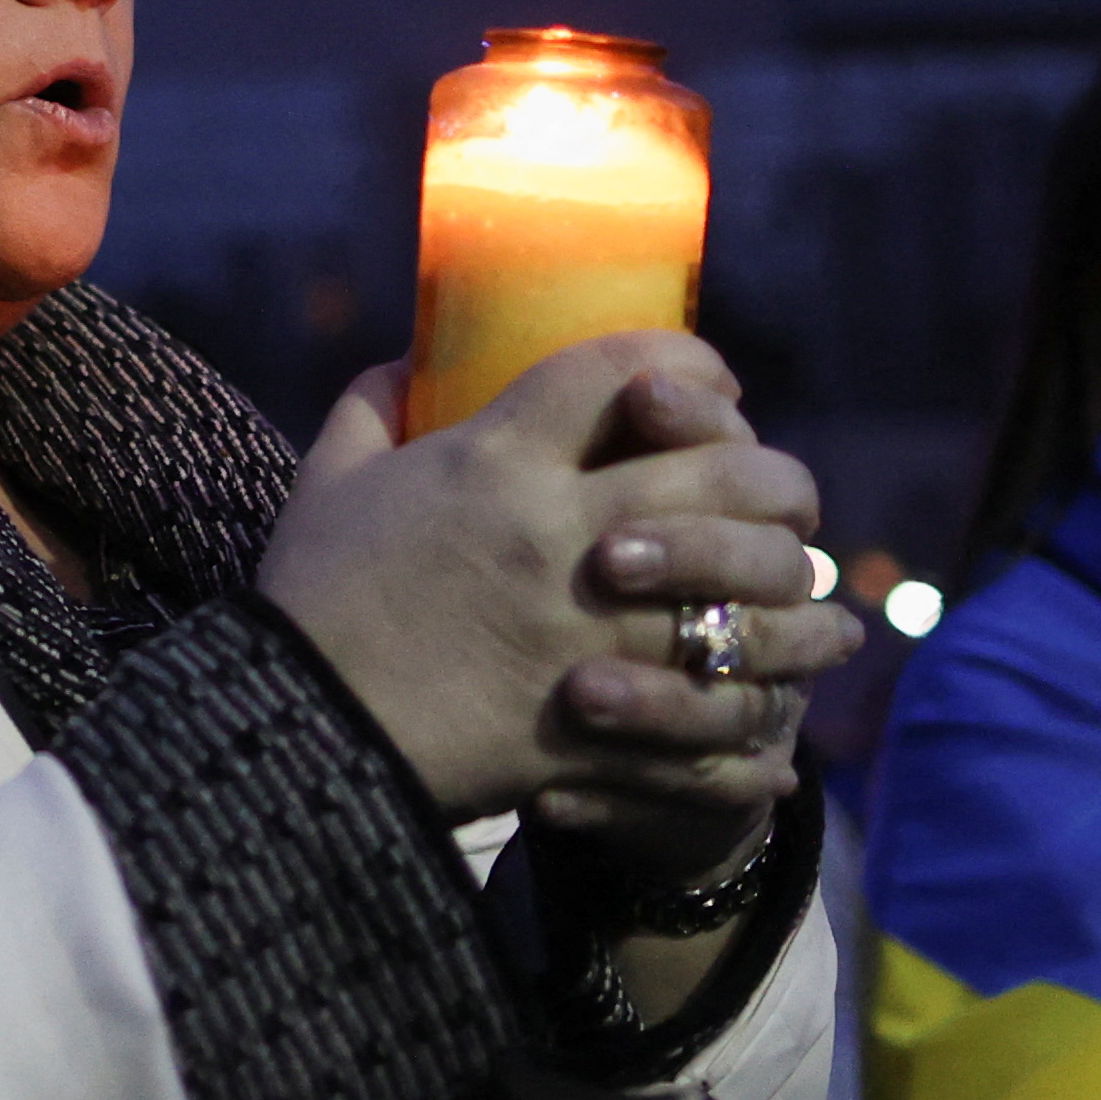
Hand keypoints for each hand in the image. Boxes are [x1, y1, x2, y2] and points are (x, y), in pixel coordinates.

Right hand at [256, 334, 860, 831]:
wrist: (297, 741)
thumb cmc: (309, 603)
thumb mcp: (326, 485)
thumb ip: (369, 409)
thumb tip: (404, 358)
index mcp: (497, 462)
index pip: (627, 370)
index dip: (686, 362)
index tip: (708, 381)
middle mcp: (565, 537)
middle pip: (723, 471)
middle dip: (771, 472)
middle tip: (777, 490)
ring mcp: (595, 634)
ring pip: (747, 589)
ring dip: (792, 587)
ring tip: (803, 592)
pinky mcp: (603, 725)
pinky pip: (719, 716)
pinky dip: (759, 724)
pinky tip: (779, 727)